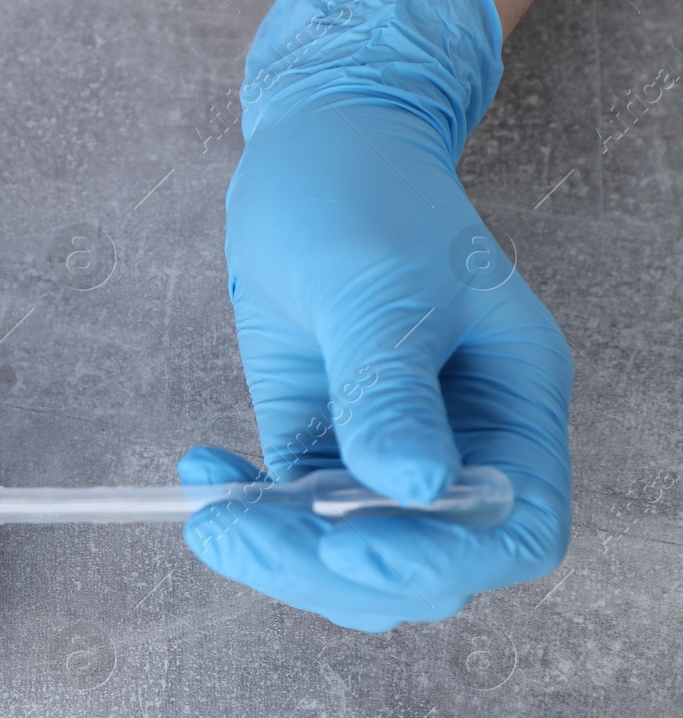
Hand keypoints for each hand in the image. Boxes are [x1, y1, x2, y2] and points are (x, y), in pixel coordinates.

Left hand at [180, 0, 571, 632]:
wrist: (312, 150)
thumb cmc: (365, 193)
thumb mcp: (378, 284)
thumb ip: (391, 386)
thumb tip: (413, 487)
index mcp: (515, 402)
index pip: (514, 530)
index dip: (439, 559)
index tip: (346, 541)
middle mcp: (462, 442)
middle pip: (426, 567)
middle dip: (331, 567)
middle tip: (239, 528)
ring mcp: (386, 451)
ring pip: (352, 560)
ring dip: (279, 557)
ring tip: (212, 512)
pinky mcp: (319, 442)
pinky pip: (293, 518)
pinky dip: (247, 517)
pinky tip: (203, 473)